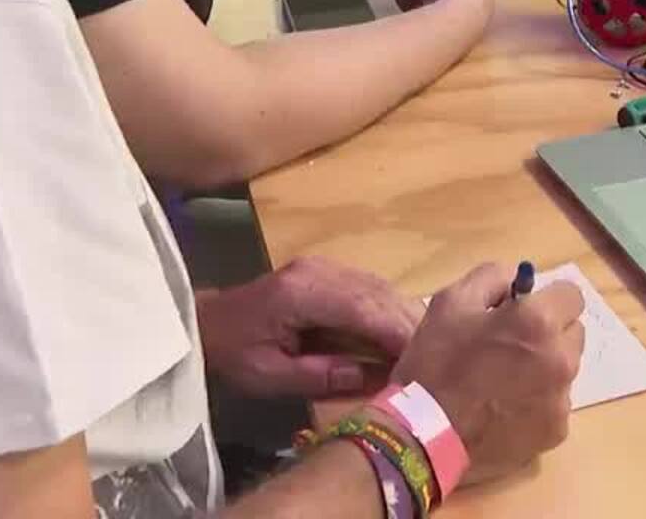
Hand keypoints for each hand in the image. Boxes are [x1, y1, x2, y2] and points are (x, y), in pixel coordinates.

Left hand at [197, 257, 423, 398]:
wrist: (207, 323)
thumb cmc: (234, 353)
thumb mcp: (270, 375)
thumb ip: (321, 374)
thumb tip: (374, 378)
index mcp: (302, 293)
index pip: (364, 308)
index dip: (397, 332)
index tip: (423, 359)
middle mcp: (319, 271)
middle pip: (379, 293)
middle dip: (410, 324)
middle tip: (438, 356)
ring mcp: (325, 267)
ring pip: (380, 287)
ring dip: (405, 316)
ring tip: (430, 347)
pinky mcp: (329, 272)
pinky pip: (370, 288)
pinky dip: (391, 310)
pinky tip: (406, 333)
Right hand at [388, 263, 583, 486]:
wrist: (425, 434)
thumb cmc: (436, 362)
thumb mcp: (451, 302)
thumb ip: (491, 277)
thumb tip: (518, 278)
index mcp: (538, 322)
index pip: (571, 295)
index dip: (546, 299)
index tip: (523, 311)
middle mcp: (561, 358)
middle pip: (573, 332)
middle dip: (550, 332)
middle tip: (513, 345)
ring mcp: (561, 399)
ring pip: (566, 370)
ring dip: (545, 367)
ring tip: (505, 380)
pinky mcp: (555, 430)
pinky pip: (556, 403)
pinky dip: (538, 401)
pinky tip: (505, 408)